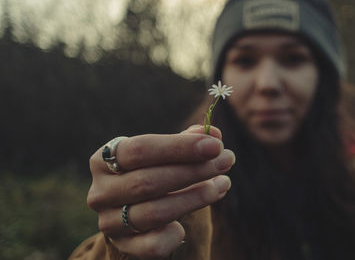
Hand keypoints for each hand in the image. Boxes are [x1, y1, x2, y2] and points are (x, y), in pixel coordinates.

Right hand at [86, 125, 234, 258]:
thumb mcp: (167, 155)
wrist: (137, 215)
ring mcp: (109, 222)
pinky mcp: (123, 247)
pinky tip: (186, 225)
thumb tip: (213, 134)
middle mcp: (100, 191)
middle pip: (148, 181)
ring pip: (154, 212)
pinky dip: (174, 235)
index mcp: (104, 159)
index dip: (179, 147)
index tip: (215, 146)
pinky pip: (153, 245)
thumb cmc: (155, 174)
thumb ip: (187, 142)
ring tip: (222, 184)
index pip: (139, 149)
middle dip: (194, 171)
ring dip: (195, 198)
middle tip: (226, 161)